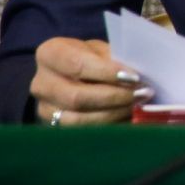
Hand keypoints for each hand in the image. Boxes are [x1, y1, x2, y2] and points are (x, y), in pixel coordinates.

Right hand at [30, 37, 151, 125]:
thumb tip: (134, 75)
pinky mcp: (55, 129)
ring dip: (114, 114)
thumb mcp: (100, 50)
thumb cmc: (92, 59)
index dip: (107, 72)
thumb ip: (113, 59)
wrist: (74, 78)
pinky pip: (83, 134)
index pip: (76, 64)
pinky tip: (129, 118)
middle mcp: (41, 84)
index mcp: (50, 54)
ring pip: (79, 120)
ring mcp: (45, 110)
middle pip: (76, 97)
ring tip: (138, 106)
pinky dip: (110, 126)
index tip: (134, 76)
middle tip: (143, 93)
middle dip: (114, 97)